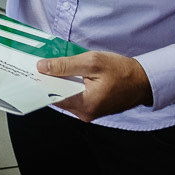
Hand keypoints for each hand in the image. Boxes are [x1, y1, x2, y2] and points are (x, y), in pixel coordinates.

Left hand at [38, 50, 152, 121]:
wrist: (144, 81)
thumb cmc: (122, 71)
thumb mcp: (93, 62)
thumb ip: (66, 65)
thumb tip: (42, 67)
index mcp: (85, 104)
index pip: (53, 96)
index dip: (41, 83)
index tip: (31, 72)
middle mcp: (85, 113)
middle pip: (58, 96)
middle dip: (49, 81)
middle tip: (40, 65)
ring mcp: (89, 111)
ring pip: (65, 96)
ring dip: (60, 82)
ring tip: (54, 67)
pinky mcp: (92, 107)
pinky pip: (74, 96)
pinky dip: (69, 85)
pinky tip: (68, 74)